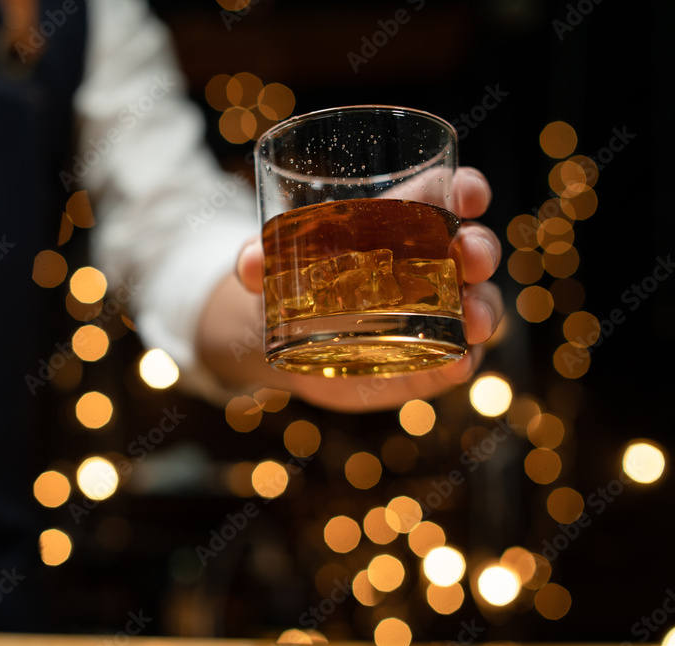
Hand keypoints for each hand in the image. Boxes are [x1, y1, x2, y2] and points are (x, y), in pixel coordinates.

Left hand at [234, 167, 501, 411]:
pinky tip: (458, 365)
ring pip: (478, 304)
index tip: (468, 195)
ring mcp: (434, 313)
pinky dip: (463, 361)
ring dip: (485, 309)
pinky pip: (458, 358)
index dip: (465, 190)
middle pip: (472, 248)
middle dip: (480, 248)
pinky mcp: (428, 358)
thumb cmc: (290, 276)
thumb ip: (259, 259)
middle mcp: (429, 265)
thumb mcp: (272, 262)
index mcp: (400, 223)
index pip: (447, 196)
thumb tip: (250, 263)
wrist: (283, 334)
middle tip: (471, 258)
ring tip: (475, 322)